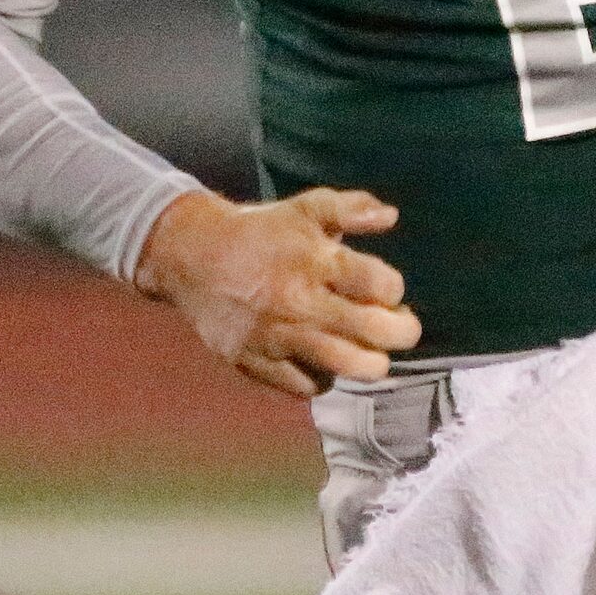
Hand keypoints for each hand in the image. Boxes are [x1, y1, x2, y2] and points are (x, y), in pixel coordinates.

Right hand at [133, 187, 422, 396]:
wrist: (192, 256)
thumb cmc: (259, 231)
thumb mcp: (304, 208)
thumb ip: (350, 209)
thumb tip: (391, 215)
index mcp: (314, 259)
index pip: (379, 284)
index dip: (394, 289)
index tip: (388, 288)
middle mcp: (299, 300)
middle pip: (374, 331)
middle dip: (402, 331)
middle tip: (401, 326)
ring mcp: (278, 336)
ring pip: (347, 365)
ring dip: (372, 362)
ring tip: (373, 351)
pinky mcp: (257, 363)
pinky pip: (308, 385)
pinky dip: (324, 376)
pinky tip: (325, 360)